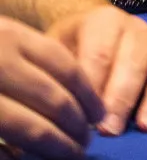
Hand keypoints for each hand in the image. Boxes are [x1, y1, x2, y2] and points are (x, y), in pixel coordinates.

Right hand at [0, 16, 102, 157]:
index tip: (99, 113)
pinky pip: (0, 144)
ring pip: (28, 127)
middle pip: (53, 99)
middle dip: (76, 124)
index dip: (88, 93)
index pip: (65, 67)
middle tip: (85, 142)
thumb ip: (30, 58)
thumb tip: (77, 99)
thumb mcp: (2, 38)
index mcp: (10, 36)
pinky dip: (14, 154)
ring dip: (55, 146)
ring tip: (69, 155)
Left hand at [46, 5, 146, 136]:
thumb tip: (53, 102)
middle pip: (135, 61)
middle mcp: (137, 31)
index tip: (84, 117)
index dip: (93, 86)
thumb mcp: (54, 52)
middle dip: (123, 97)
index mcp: (104, 22)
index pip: (99, 54)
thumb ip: (57, 72)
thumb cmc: (67, 52)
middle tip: (109, 131)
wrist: (88, 37)